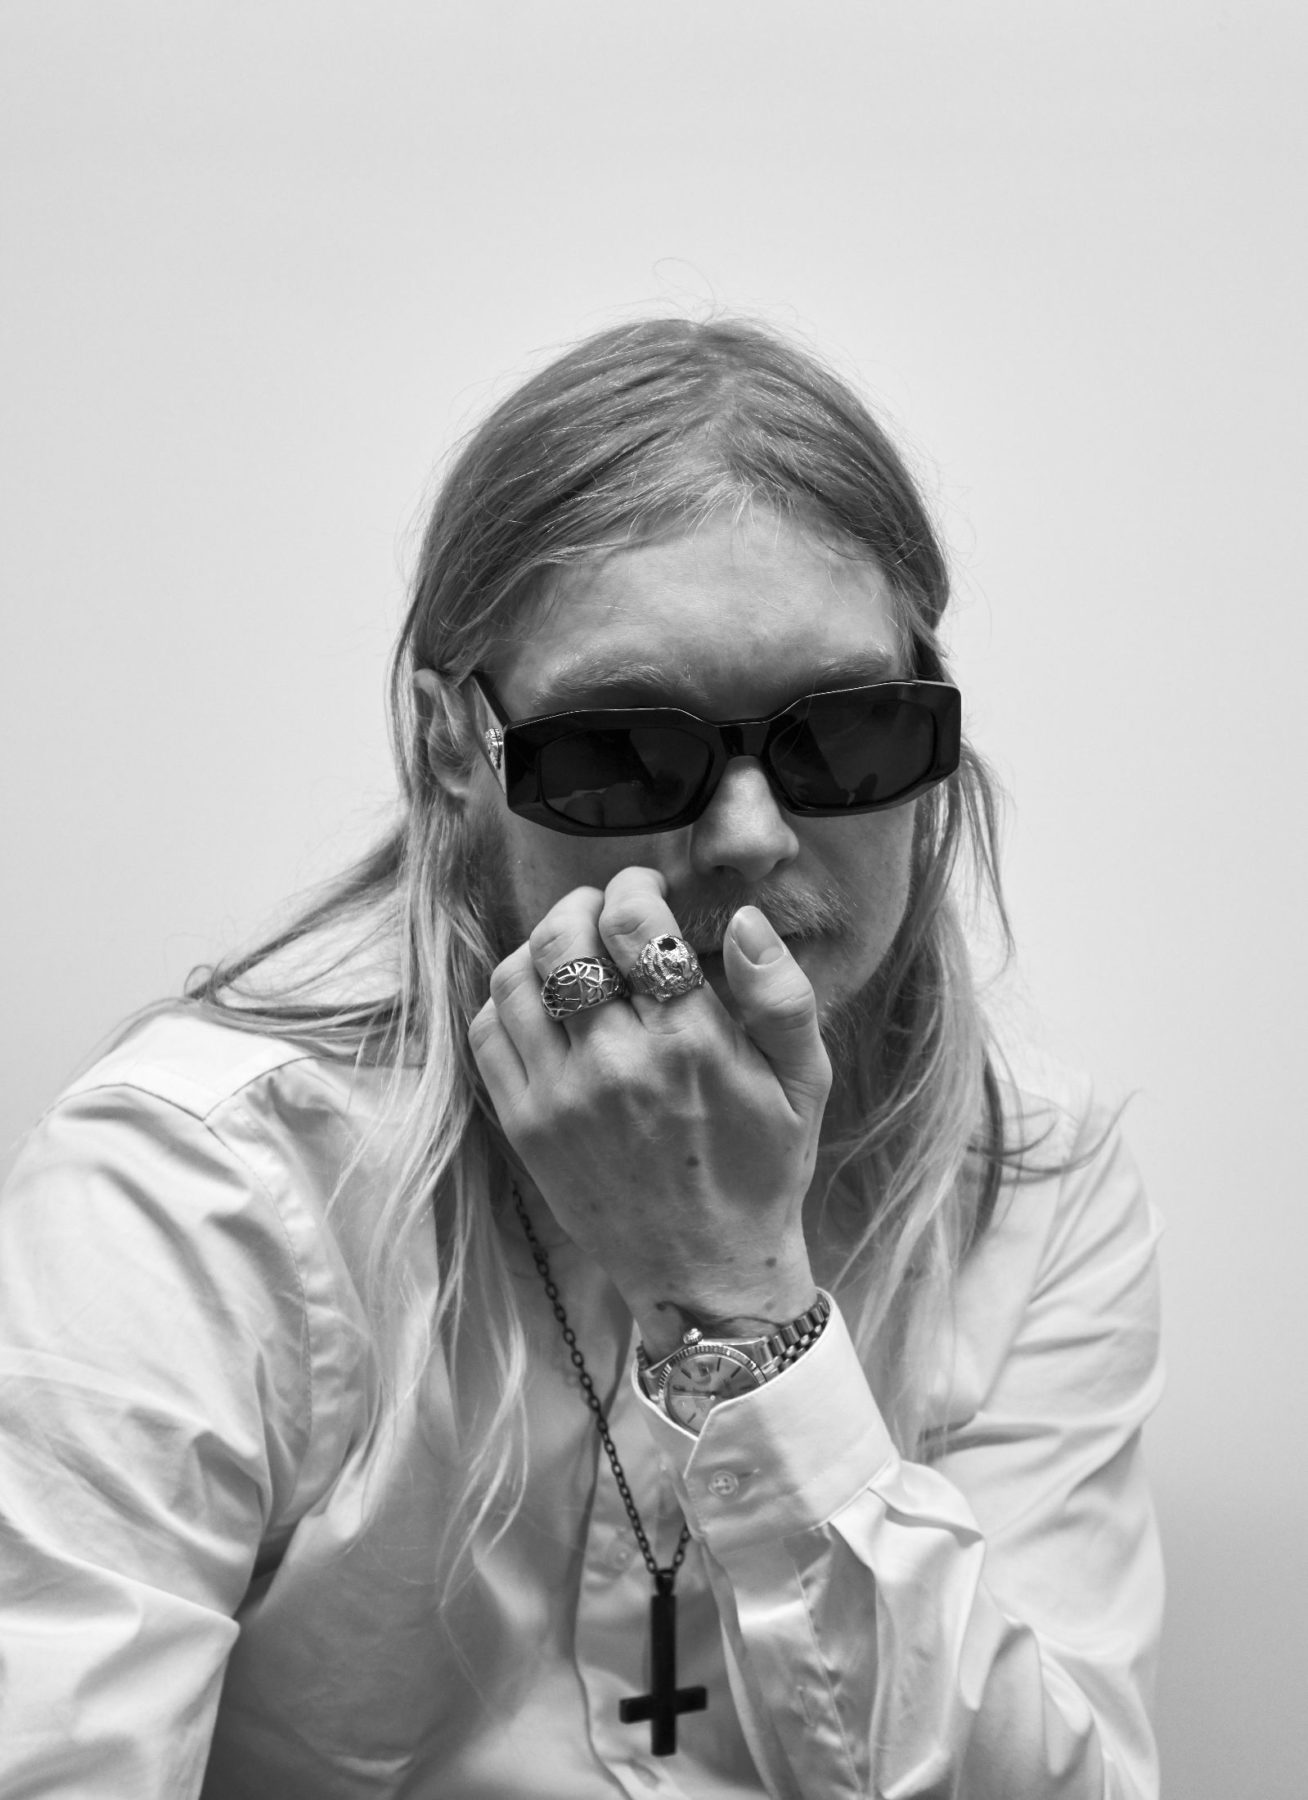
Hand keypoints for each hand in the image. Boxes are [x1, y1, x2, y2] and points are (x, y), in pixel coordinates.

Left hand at [469, 867, 831, 1356]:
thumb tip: (746, 920)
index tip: (647, 892)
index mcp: (690, 1045)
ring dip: (542, 945)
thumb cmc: (760, 1170)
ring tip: (573, 950)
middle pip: (565, 937)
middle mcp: (615, 1065)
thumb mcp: (803, 1083)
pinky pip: (490, 1032)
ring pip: (517, 977)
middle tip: (606, 912)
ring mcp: (559, 1098)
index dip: (636, 887)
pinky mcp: (524, 1128)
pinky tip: (544, 1002)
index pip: (636, 923)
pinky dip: (510, 998)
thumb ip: (780, 995)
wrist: (706, 1273)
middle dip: (584, 905)